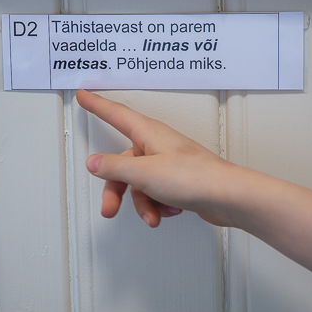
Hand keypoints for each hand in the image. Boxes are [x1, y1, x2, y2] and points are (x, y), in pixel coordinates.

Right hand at [76, 90, 234, 227]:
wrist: (228, 197)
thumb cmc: (195, 177)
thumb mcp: (143, 173)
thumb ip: (115, 168)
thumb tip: (95, 162)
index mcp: (148, 133)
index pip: (115, 114)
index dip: (97, 105)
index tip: (84, 95)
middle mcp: (158, 145)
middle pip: (124, 164)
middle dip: (117, 190)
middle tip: (109, 209)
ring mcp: (169, 163)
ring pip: (140, 183)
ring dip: (143, 203)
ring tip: (153, 215)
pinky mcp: (179, 181)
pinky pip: (156, 193)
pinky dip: (159, 205)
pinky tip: (170, 211)